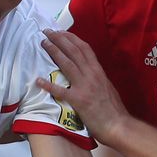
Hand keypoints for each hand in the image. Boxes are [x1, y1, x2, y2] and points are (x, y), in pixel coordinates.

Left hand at [38, 29, 130, 145]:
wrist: (118, 125)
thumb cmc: (113, 109)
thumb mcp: (106, 87)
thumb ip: (96, 78)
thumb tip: (87, 72)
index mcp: (98, 71)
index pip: (84, 49)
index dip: (71, 38)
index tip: (61, 32)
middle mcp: (91, 74)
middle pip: (74, 51)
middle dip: (59, 39)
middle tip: (47, 31)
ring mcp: (84, 86)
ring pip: (67, 63)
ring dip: (54, 51)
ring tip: (43, 43)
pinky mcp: (78, 100)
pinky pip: (60, 91)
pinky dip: (48, 85)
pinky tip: (38, 80)